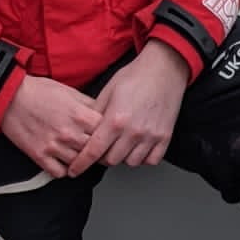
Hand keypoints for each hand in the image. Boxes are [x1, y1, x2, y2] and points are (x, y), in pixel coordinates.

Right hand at [0, 72, 102, 177]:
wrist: (9, 97)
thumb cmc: (38, 91)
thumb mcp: (68, 91)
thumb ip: (88, 105)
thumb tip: (102, 114)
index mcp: (80, 115)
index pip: (106, 132)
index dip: (106, 133)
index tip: (104, 134)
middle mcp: (69, 133)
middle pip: (95, 151)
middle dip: (96, 149)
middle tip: (94, 148)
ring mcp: (54, 146)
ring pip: (79, 164)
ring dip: (80, 160)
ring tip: (77, 154)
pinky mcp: (40, 156)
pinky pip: (59, 173)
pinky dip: (63, 170)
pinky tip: (62, 161)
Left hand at [66, 41, 189, 174]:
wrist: (164, 69)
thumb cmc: (136, 76)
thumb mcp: (107, 91)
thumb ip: (95, 113)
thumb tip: (84, 130)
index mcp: (115, 119)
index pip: (93, 151)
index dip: (81, 164)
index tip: (74, 171)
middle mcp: (133, 131)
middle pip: (111, 160)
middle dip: (102, 157)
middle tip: (101, 148)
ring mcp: (151, 136)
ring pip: (130, 163)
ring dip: (122, 157)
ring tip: (120, 144)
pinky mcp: (165, 137)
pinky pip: (151, 160)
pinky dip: (142, 157)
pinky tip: (137, 147)